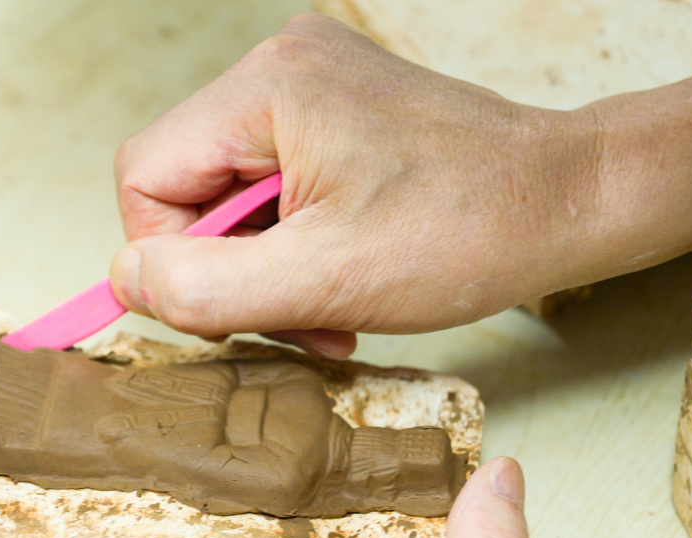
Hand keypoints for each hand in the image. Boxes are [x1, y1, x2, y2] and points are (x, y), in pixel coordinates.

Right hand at [109, 14, 691, 355]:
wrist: (568, 201)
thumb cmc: (468, 233)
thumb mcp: (322, 281)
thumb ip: (204, 287)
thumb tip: (123, 280)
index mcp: (267, 88)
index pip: (145, 176)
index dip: (168, 257)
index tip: (230, 308)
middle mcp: (281, 66)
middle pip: (187, 186)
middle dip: (231, 269)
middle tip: (294, 316)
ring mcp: (311, 84)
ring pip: (230, 195)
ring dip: (267, 267)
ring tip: (329, 305)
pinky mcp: (337, 111)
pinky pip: (274, 186)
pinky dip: (296, 244)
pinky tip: (342, 275)